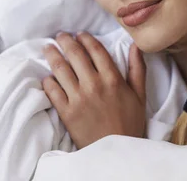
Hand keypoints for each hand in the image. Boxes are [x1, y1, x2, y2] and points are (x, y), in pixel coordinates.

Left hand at [42, 32, 146, 149]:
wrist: (116, 152)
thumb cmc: (129, 124)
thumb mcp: (139, 95)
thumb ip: (137, 69)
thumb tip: (135, 45)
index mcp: (112, 79)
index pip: (95, 50)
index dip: (85, 38)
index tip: (79, 34)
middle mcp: (93, 84)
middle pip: (75, 54)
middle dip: (65, 41)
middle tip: (60, 36)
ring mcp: (78, 98)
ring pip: (60, 69)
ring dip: (52, 55)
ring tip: (48, 48)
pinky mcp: (66, 112)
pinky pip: (52, 91)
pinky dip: (47, 81)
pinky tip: (47, 76)